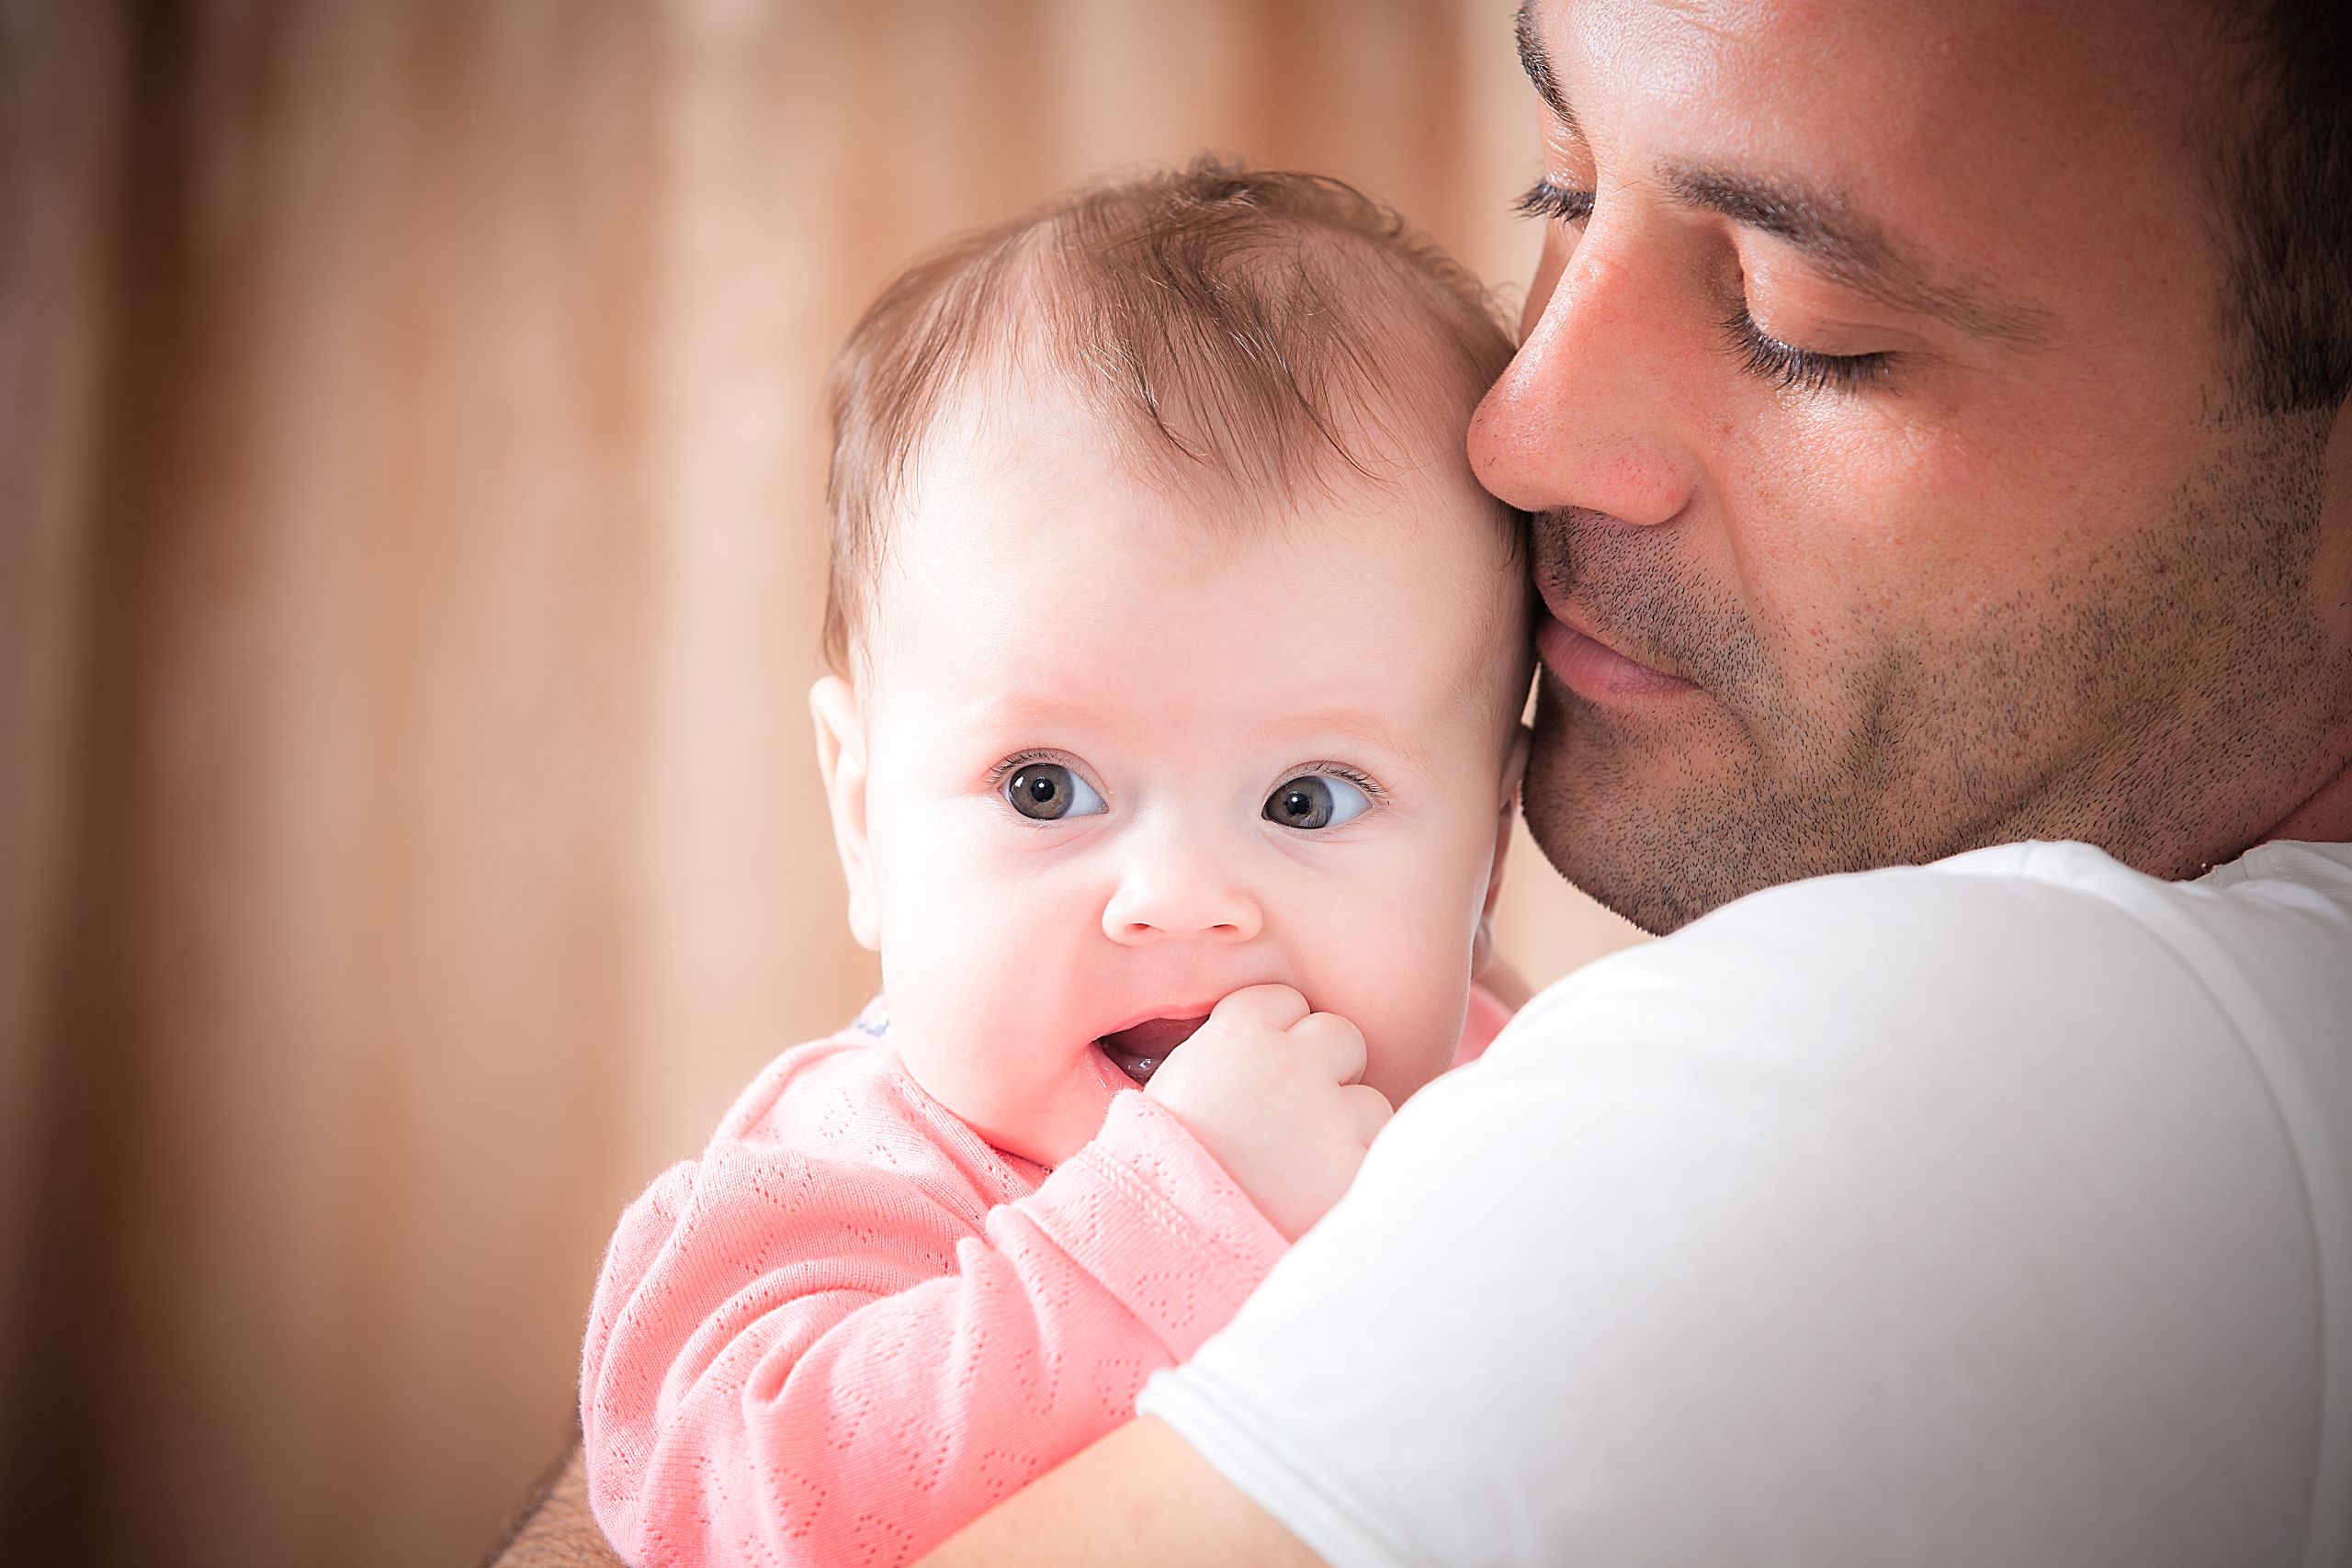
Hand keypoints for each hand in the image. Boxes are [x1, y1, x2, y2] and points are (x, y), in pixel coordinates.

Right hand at [1143, 984, 1391, 1239]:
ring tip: (1303, 1173)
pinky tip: (1319, 1197)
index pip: (1285, 1001)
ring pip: (1370, 1103)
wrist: (1164, 1245)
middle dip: (1326, 1071)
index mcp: (1236, 1037)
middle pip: (1341, 1038)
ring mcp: (1328, 1116)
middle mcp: (1289, 1064)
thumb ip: (1223, 1060)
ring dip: (1349, 1131)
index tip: (1263, 1071)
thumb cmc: (1156, 1174)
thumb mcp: (1171, 1090)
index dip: (1278, 1036)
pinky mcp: (1355, 1169)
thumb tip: (1256, 1050)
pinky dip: (1358, 1175)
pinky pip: (1382, 1157)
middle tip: (1293, 1122)